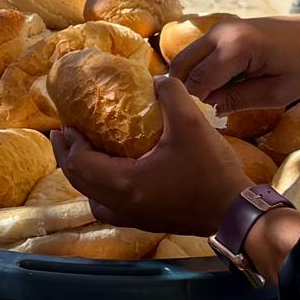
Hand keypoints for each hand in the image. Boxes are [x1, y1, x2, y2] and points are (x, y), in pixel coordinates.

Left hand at [53, 78, 254, 237]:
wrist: (235, 213)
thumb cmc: (211, 172)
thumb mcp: (191, 123)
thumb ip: (171, 94)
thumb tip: (157, 79)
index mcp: (123, 184)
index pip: (79, 163)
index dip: (68, 142)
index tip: (66, 123)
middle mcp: (121, 206)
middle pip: (79, 182)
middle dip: (68, 156)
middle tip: (64, 135)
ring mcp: (133, 217)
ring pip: (93, 198)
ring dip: (85, 175)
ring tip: (86, 152)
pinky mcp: (146, 221)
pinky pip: (110, 205)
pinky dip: (102, 188)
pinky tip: (115, 172)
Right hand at [167, 13, 299, 116]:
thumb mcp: (276, 93)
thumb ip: (239, 100)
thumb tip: (207, 109)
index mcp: (237, 46)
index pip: (198, 81)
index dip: (195, 104)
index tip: (202, 122)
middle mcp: (221, 32)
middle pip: (182, 67)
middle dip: (185, 92)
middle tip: (199, 114)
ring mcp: (218, 28)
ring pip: (185, 59)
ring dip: (190, 82)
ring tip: (209, 102)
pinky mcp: (219, 30)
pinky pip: (196, 54)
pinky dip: (197, 72)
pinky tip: (216, 88)